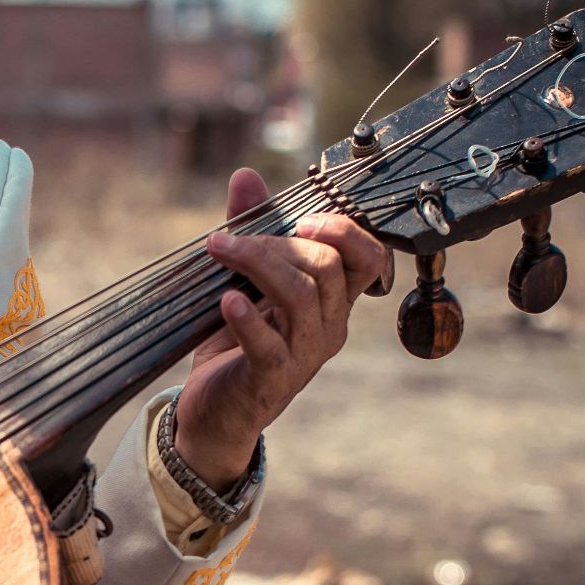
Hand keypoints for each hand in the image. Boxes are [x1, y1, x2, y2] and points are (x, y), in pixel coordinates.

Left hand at [175, 168, 389, 489]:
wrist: (215, 409)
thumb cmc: (236, 338)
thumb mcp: (244, 277)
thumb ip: (251, 227)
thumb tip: (246, 175)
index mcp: (332, 300)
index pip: (369, 259)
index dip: (346, 231)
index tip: (305, 217)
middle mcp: (328, 327)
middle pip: (326, 267)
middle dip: (275, 241)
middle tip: (228, 239)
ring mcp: (303, 356)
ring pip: (300, 296)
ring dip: (257, 263)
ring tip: (219, 251)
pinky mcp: (269, 380)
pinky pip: (269, 345)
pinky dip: (247, 319)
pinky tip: (227, 302)